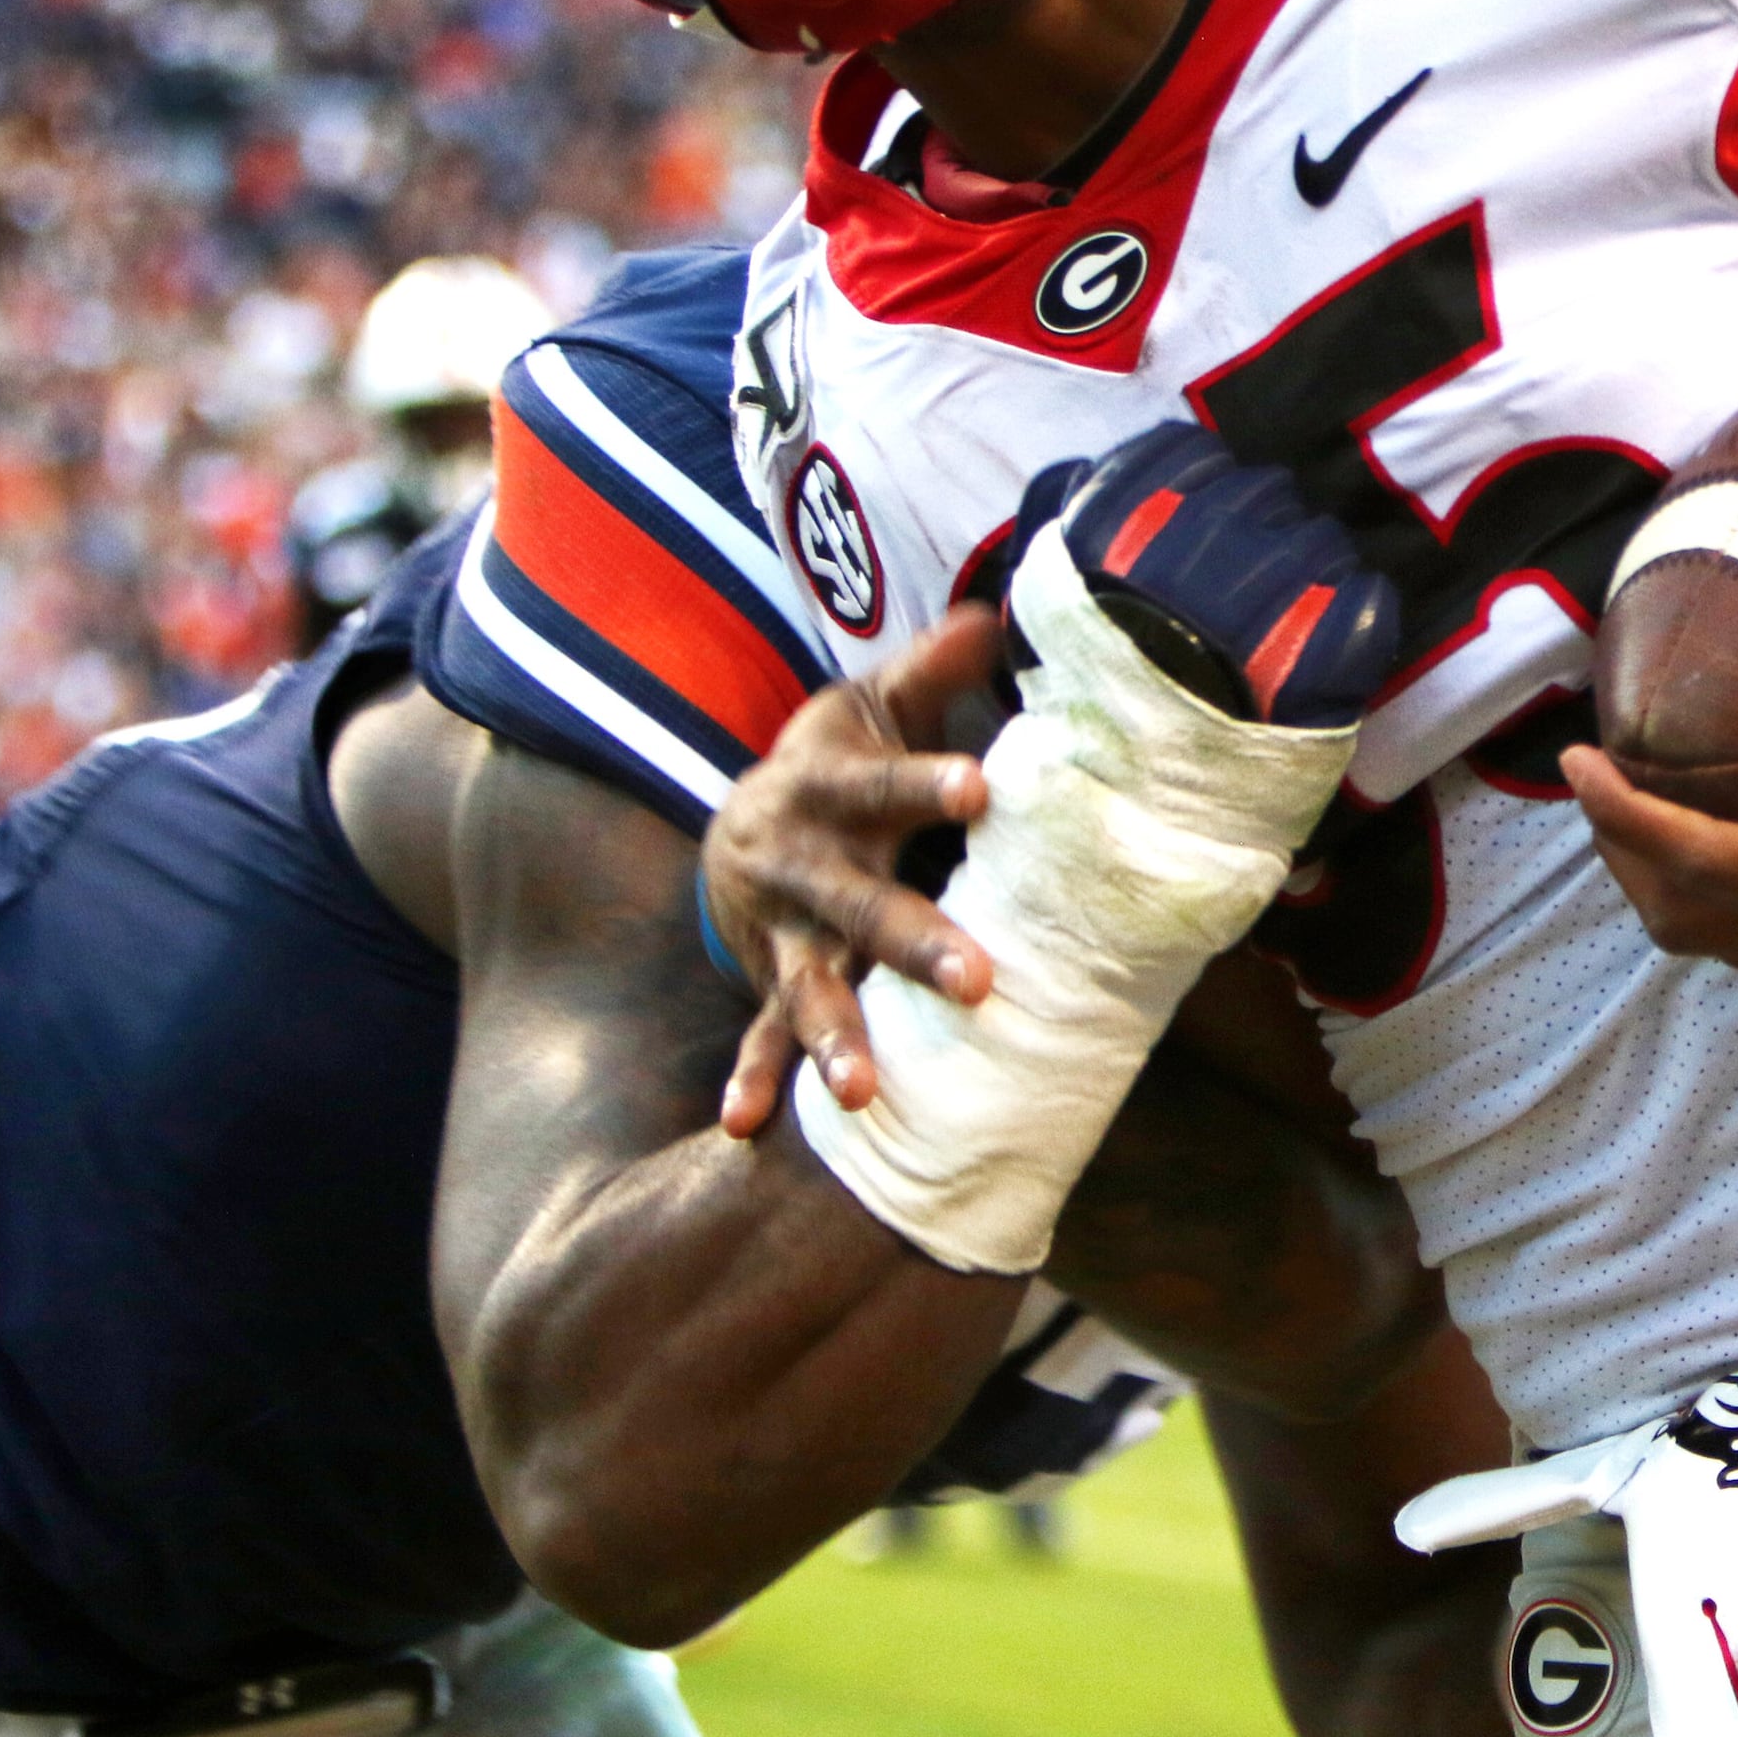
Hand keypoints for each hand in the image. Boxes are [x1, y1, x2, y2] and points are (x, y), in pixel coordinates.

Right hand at [707, 605, 999, 1135]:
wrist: (741, 824)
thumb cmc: (839, 765)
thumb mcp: (872, 706)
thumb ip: (931, 668)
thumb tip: (996, 610)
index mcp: (832, 792)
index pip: (885, 785)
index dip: (928, 783)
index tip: (982, 788)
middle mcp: (806, 867)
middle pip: (859, 907)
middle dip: (912, 943)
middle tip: (977, 981)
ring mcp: (783, 931)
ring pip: (807, 986)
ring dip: (831, 1036)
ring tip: (859, 1092)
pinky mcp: (768, 978)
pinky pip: (758, 1034)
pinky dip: (751, 1078)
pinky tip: (748, 1126)